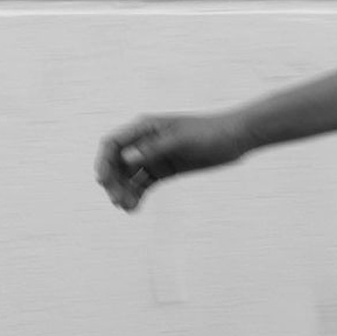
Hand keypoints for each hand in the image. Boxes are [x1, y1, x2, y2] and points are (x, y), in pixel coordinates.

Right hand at [95, 111, 247, 212]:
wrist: (235, 138)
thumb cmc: (210, 133)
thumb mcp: (182, 140)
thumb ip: (153, 148)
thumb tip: (125, 158)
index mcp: (145, 127)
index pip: (112, 143)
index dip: (103, 162)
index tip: (101, 182)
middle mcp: (145, 141)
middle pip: (117, 162)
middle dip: (113, 181)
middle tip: (118, 200)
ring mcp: (154, 156)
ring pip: (129, 176)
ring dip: (124, 191)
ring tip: (127, 207)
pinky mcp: (165, 169)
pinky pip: (143, 184)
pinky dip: (137, 195)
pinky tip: (134, 208)